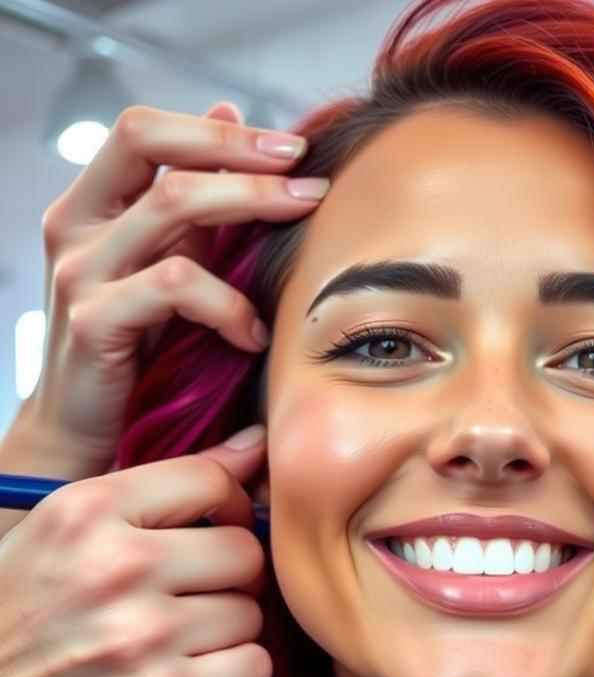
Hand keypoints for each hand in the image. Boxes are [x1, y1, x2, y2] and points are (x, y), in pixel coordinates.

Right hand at [0, 426, 270, 676]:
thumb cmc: (9, 622)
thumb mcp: (61, 528)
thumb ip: (161, 485)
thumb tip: (256, 447)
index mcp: (88, 520)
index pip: (216, 485)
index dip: (226, 509)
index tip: (214, 528)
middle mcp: (121, 587)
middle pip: (248, 564)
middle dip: (224, 584)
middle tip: (181, 604)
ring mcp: (148, 669)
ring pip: (257, 641)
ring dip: (224, 653)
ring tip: (170, 659)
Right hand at [25, 100, 325, 475]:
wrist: (86, 435)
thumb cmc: (137, 353)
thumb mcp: (168, 269)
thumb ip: (194, 207)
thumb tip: (230, 117)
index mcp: (93, 206)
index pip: (146, 130)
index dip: (220, 133)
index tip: (291, 149)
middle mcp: (77, 226)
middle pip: (148, 141)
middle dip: (239, 153)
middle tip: (307, 179)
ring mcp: (80, 271)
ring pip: (171, 205)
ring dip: (250, 210)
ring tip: (302, 236)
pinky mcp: (93, 321)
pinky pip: (175, 285)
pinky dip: (227, 303)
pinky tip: (254, 333)